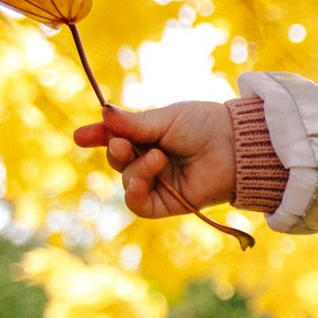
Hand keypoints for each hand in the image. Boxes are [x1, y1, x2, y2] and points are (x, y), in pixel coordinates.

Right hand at [73, 101, 237, 216]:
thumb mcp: (166, 119)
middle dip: (115, 151)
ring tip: (158, 157)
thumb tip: (103, 112)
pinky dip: (135, 192)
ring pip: (127, 181)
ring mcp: (160, 182)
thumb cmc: (206, 126)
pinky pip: (139, 205)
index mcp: (149, 137)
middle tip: (123, 143)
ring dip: (135, 169)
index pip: (115, 138)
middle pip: (117, 161)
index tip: (81, 136)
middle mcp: (151, 161)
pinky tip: (144, 180)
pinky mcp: (169, 203)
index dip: (98, 137)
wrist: (236, 145)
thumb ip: (133, 123)